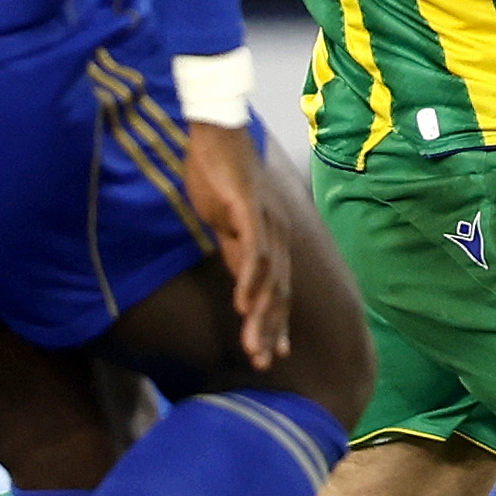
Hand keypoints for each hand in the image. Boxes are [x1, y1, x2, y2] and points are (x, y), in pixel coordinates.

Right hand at [177, 121, 290, 370]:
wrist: (217, 133)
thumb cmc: (220, 177)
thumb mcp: (225, 224)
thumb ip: (234, 251)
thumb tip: (237, 279)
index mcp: (271, 240)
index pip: (277, 291)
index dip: (275, 324)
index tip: (270, 354)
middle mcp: (277, 235)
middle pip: (277, 292)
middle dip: (270, 330)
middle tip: (262, 362)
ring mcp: (265, 222)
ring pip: (269, 279)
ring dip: (262, 314)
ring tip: (253, 343)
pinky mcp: (250, 208)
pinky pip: (253, 249)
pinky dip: (250, 279)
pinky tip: (243, 303)